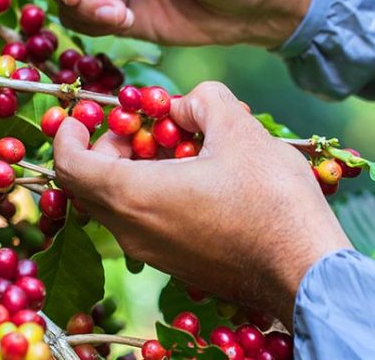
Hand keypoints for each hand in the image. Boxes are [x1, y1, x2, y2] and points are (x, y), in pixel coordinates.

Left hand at [53, 82, 351, 323]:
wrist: (307, 273)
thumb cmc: (271, 200)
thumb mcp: (239, 128)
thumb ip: (202, 100)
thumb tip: (182, 104)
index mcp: (133, 195)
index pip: (68, 165)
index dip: (67, 134)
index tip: (84, 115)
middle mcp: (132, 231)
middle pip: (90, 185)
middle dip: (107, 147)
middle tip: (142, 128)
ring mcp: (152, 254)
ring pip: (118, 205)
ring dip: (133, 170)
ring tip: (179, 148)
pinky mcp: (176, 266)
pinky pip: (144, 224)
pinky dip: (152, 195)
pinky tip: (197, 178)